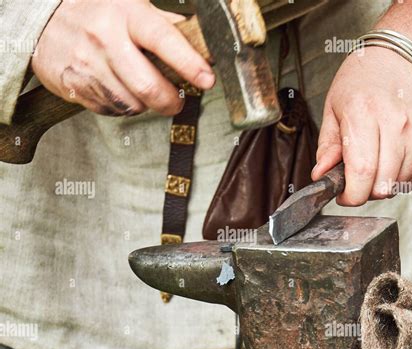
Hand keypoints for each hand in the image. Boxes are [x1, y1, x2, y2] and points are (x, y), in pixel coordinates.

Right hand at [32, 0, 214, 116]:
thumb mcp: (129, 4)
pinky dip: (123, 107)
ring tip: (143, 91)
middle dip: (170, 101)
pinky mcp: (75, 87)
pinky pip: (111, 110)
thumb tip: (200, 43)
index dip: (189, 63)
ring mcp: (88, 65)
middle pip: (148, 86)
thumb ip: (163, 24)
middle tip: (177, 101)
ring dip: (145, 105)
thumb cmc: (95, 10)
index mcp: (124, 13)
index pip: (163, 40)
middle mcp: (105, 39)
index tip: (207, 79)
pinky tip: (119, 90)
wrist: (40, 18)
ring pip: (132, 104)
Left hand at [312, 47, 411, 205]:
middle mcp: (396, 124)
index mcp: (364, 114)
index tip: (343, 195)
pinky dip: (399, 180)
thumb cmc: (362, 82)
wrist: (402, 60)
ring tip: (373, 164)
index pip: (362, 173)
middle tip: (355, 179)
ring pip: (397, 186)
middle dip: (363, 193)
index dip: (350, 195)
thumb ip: (326, 148)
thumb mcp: (333, 109)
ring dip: (381, 186)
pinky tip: (389, 162)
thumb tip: (321, 176)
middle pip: (381, 185)